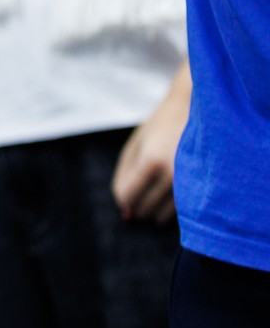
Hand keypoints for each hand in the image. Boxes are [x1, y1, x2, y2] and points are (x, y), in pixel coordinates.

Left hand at [113, 67, 188, 223]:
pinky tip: (168, 195)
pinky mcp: (206, 189)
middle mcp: (174, 175)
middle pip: (143, 208)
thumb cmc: (162, 127)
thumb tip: (124, 214)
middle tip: (143, 190)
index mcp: (152, 160)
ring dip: (153, 210)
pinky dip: (169, 209)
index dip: (123, 198)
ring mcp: (193, 183)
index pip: (126, 195)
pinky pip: (179, 213)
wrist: (200, 111)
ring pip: (161, 216)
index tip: (128, 190)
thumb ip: (124, 177)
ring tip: (154, 191)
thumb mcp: (136, 144)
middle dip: (137, 205)